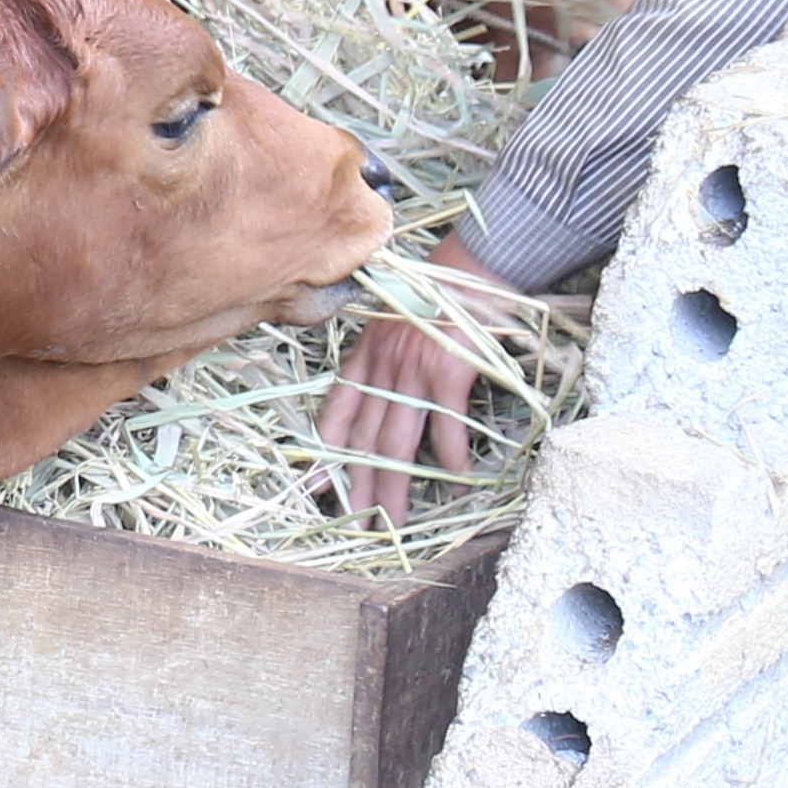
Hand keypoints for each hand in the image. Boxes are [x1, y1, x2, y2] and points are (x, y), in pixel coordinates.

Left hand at [316, 233, 523, 524]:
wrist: (471, 265)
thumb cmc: (436, 292)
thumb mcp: (392, 321)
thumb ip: (381, 355)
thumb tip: (382, 392)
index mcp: (367, 355)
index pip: (338, 409)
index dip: (325, 450)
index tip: (315, 484)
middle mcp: (384, 368)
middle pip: (367, 439)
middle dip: (360, 485)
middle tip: (356, 523)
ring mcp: (414, 372)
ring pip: (398, 442)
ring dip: (396, 486)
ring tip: (393, 520)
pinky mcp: (448, 373)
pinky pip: (446, 424)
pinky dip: (451, 454)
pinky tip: (456, 480)